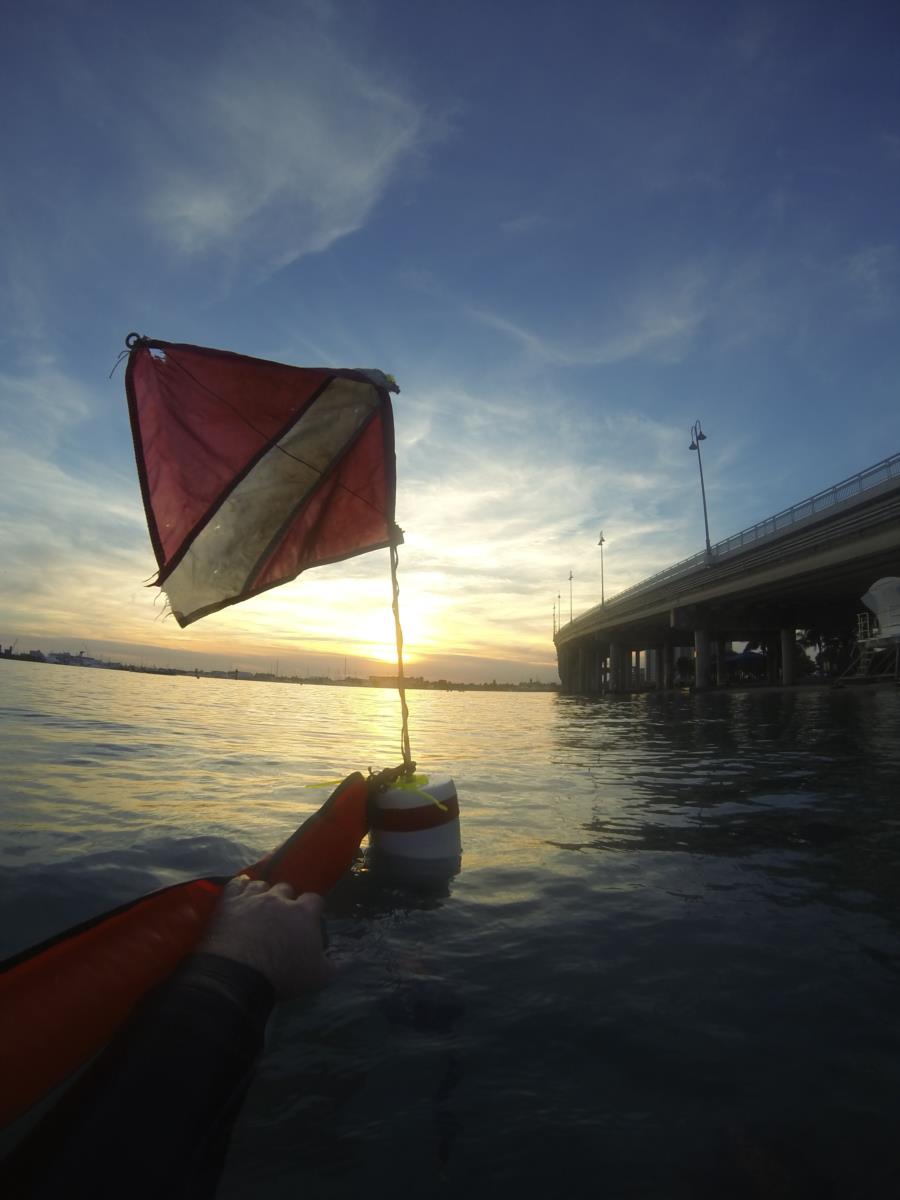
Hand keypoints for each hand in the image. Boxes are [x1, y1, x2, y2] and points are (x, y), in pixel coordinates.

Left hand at [197, 876, 333, 999]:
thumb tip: (337, 961)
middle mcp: (280, 899)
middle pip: (286, 889)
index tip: (309, 921)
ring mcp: (253, 897)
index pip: (314, 900)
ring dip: (263, 893)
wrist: (241, 975)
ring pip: (261, 885)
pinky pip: (236, 884)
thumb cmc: (284, 975)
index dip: (312, 909)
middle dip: (286, 900)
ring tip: (259, 906)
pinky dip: (240, 886)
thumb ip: (331, 965)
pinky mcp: (230, 902)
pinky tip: (240, 891)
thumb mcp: (319, 977)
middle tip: (281, 917)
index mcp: (304, 913)